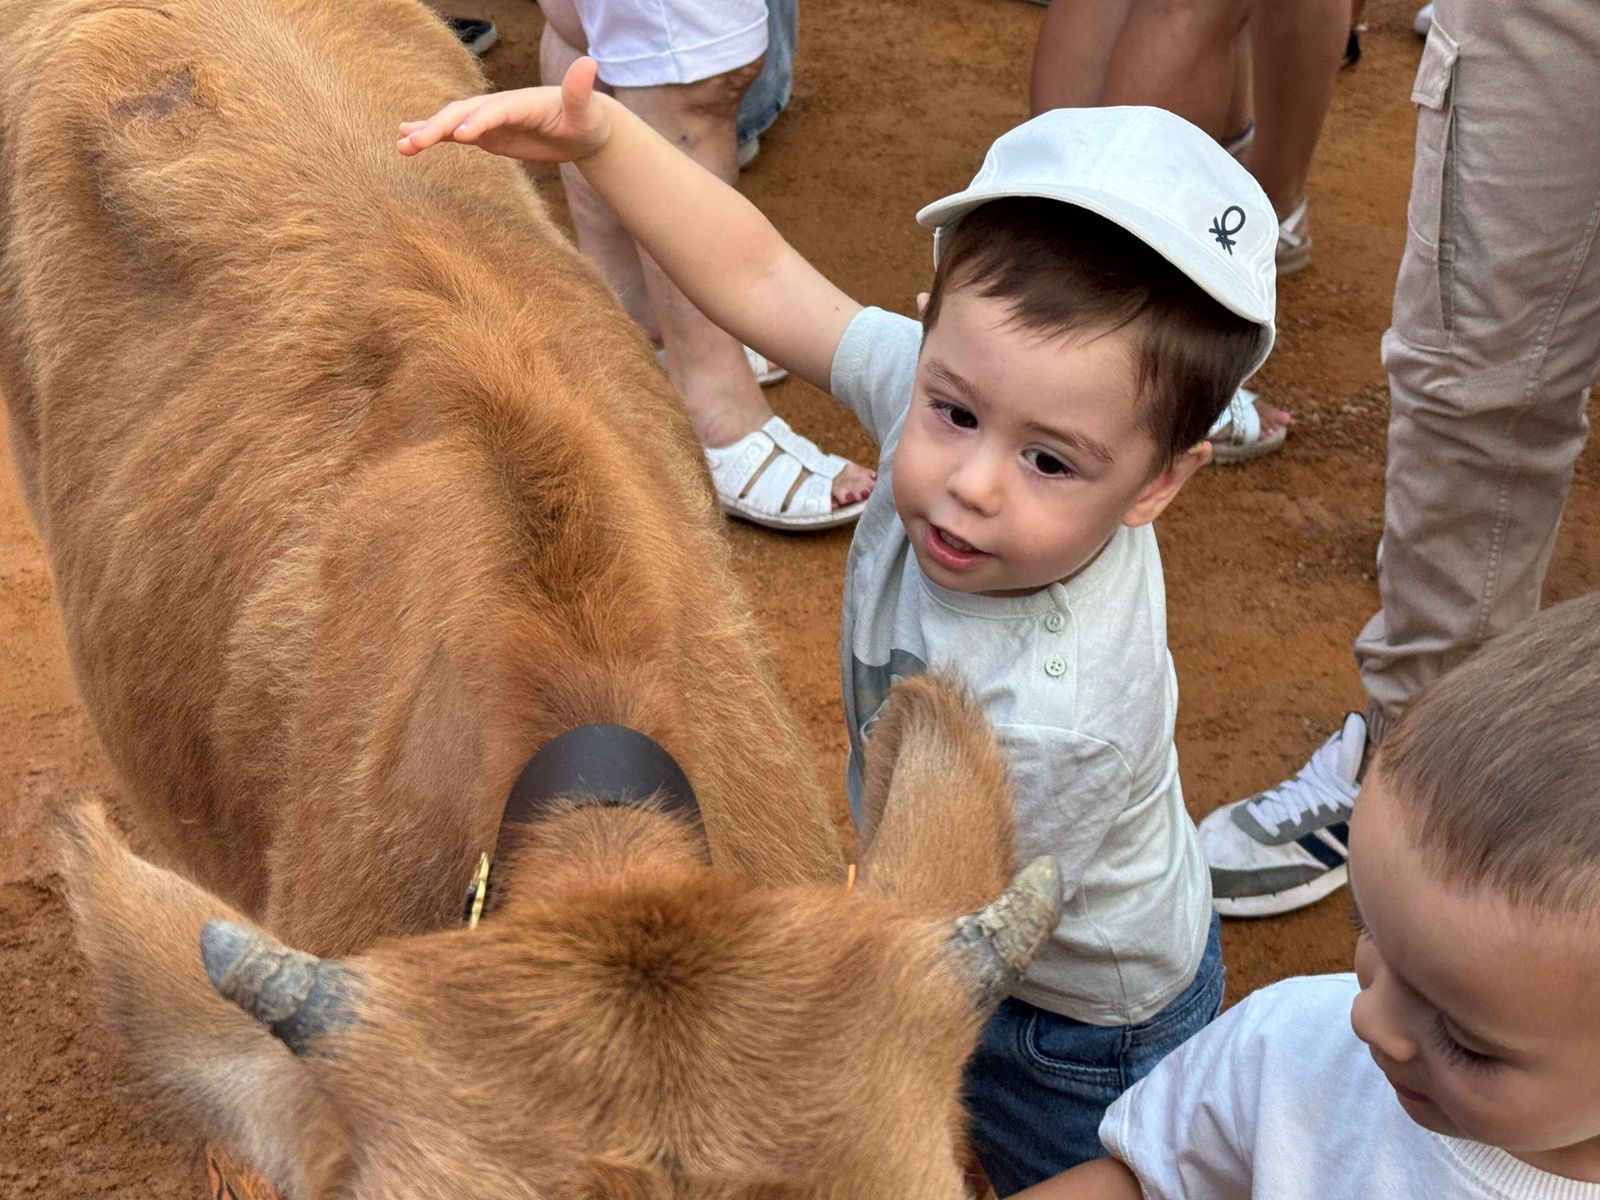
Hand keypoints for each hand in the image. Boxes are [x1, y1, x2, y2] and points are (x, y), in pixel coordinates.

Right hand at [396, 57, 609, 162]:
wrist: (580, 126)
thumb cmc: (585, 119)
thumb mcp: (586, 110)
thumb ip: (580, 91)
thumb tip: (589, 63)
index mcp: (522, 102)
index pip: (497, 110)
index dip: (480, 121)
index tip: (463, 136)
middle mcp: (500, 106)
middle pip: (465, 113)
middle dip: (439, 127)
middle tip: (415, 143)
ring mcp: (489, 118)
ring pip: (452, 121)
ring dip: (427, 131)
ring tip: (401, 144)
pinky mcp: (486, 132)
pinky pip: (454, 132)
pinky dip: (432, 134)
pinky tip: (406, 139)